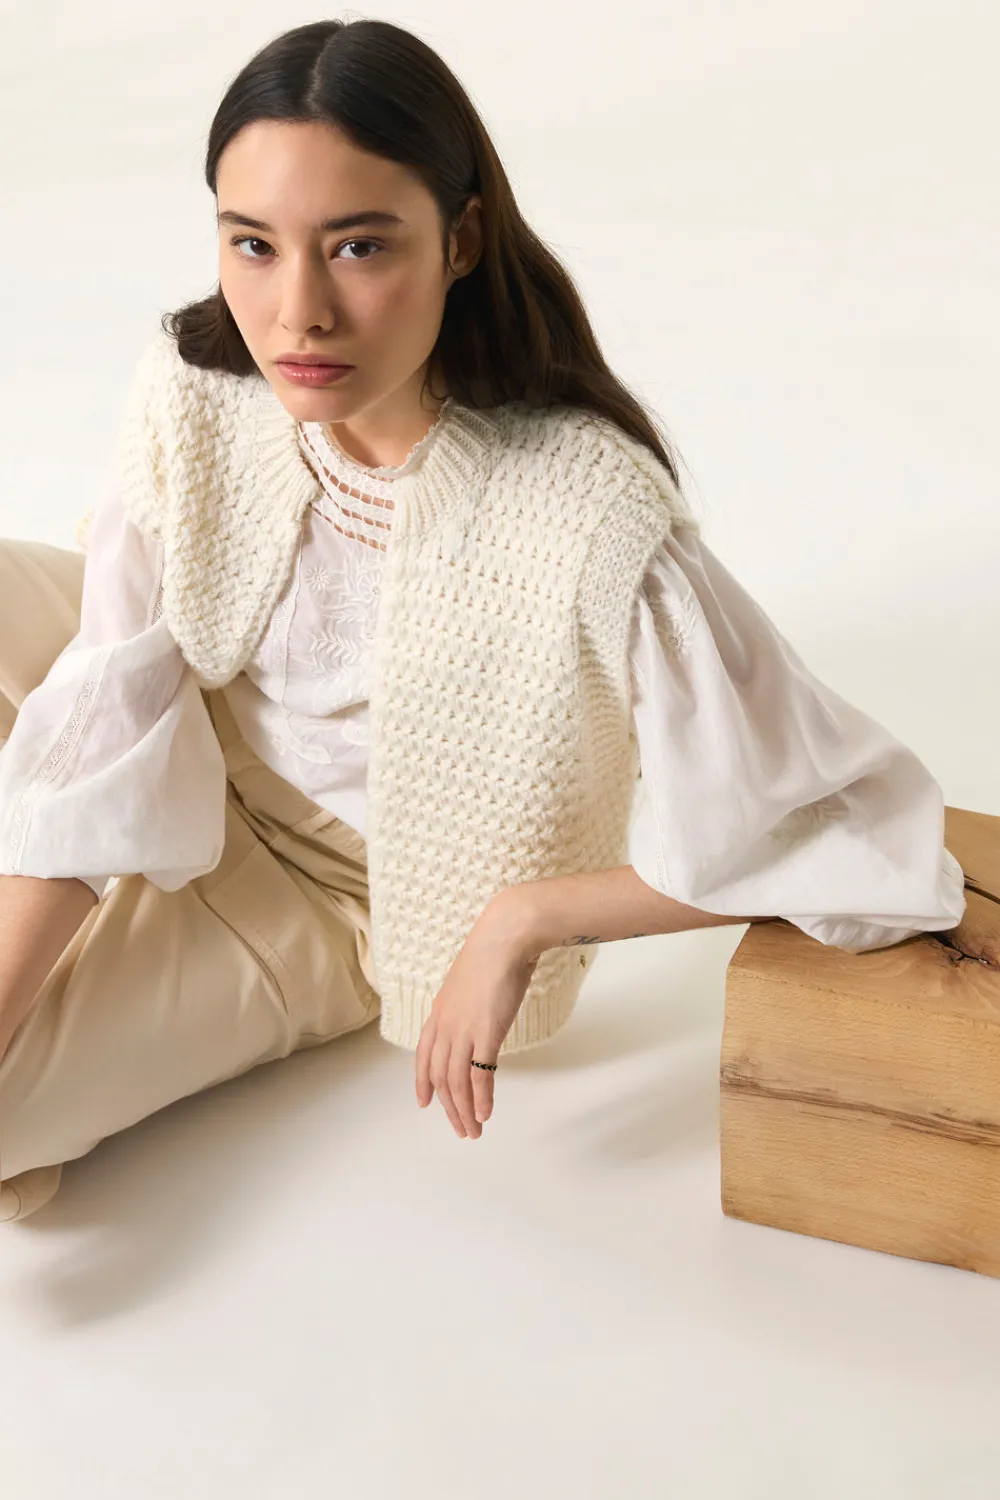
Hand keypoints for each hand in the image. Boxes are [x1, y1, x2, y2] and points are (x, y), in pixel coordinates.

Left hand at [415, 893, 539, 1138]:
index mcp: (440, 1011)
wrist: (506, 936)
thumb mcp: (473, 981)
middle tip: (461, 1129)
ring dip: (465, 1110)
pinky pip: (479, 1074)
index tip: (426, 1103)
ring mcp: (464, 1028)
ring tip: (474, 1130)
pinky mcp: (486, 1032)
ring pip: (456, 1081)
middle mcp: (446, 1023)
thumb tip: (481, 1014)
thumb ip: (471, 1003)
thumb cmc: (495, 952)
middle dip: (449, 1107)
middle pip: (440, 1075)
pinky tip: (486, 1113)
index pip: (423, 1054)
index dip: (423, 1081)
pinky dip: (481, 1098)